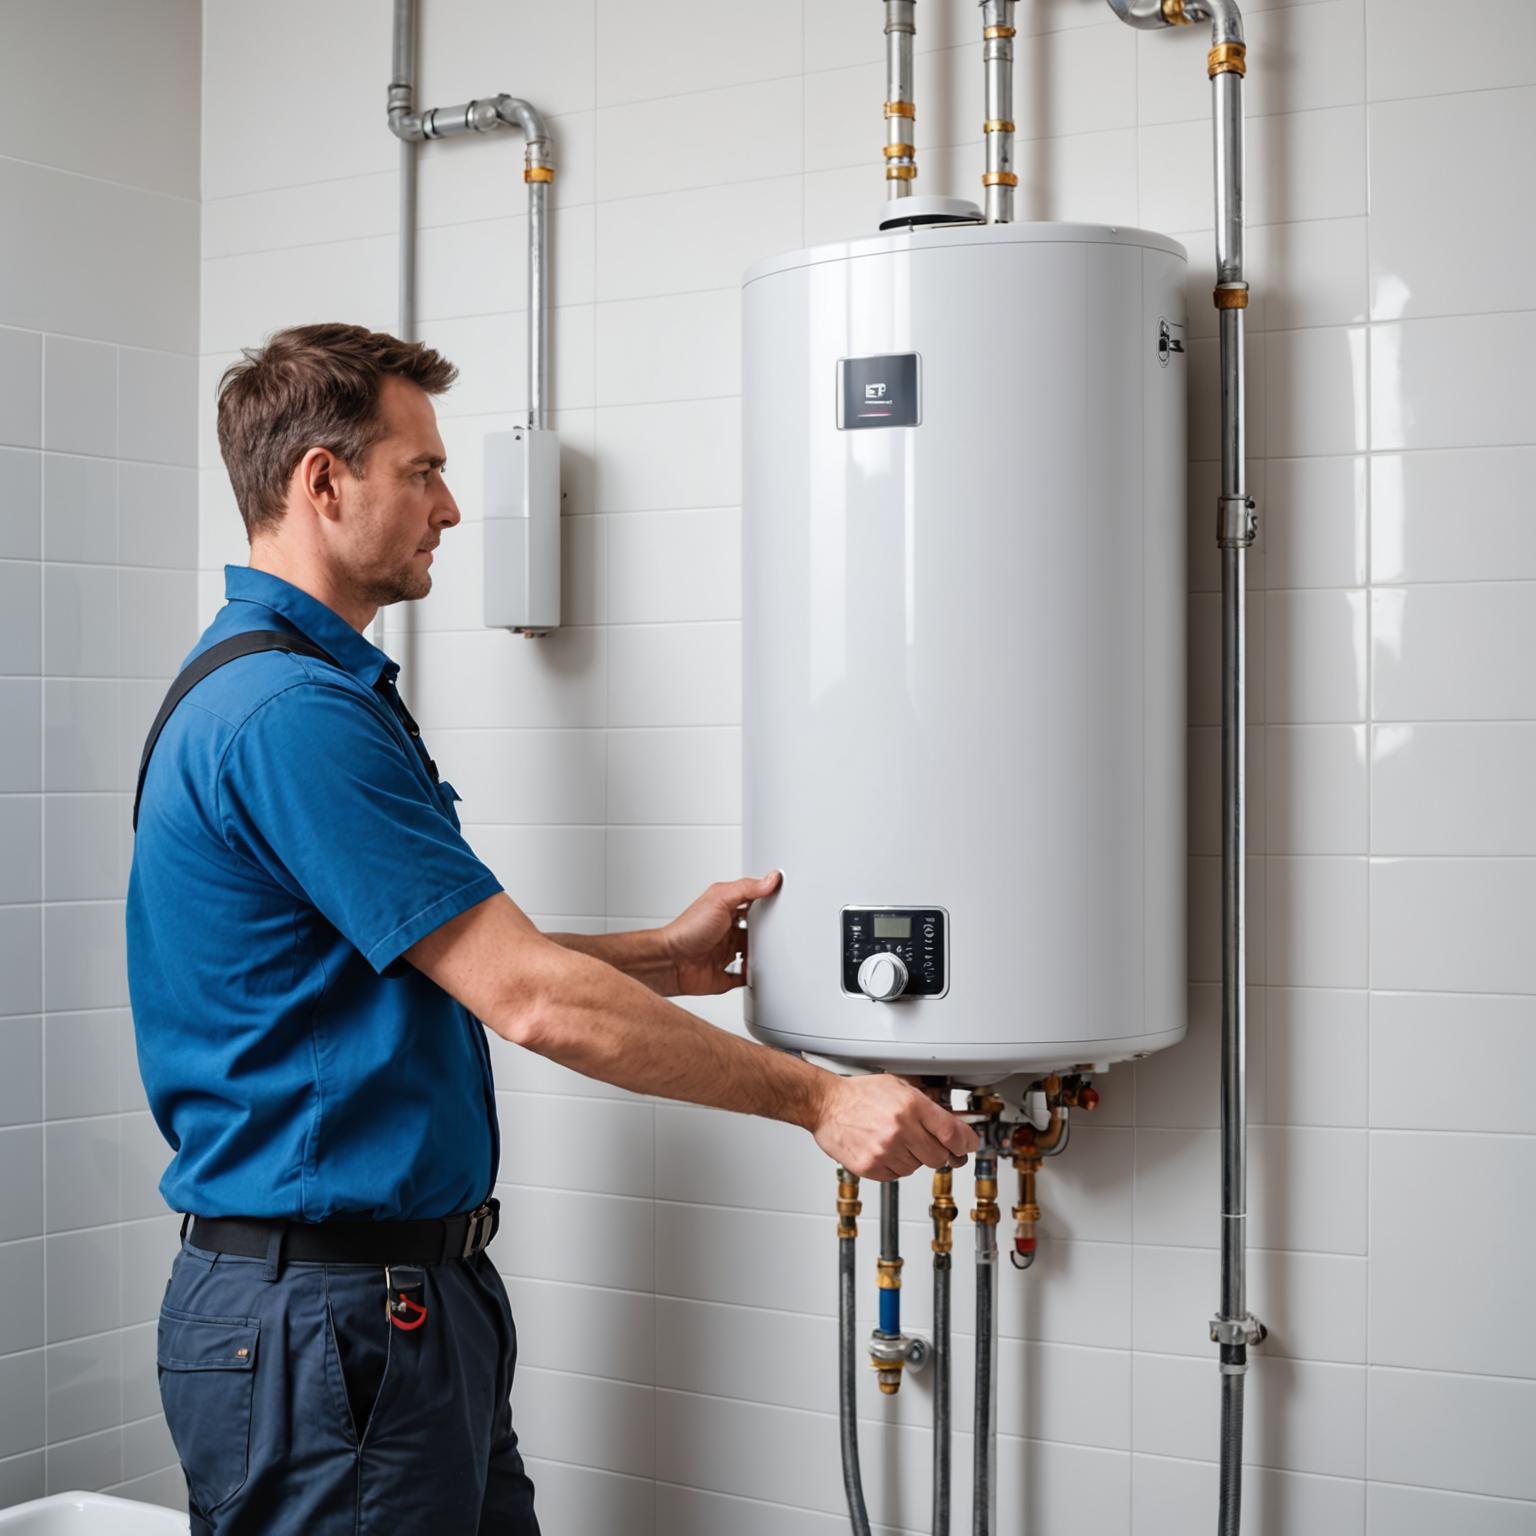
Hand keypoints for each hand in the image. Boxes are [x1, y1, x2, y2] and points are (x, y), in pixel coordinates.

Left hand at [660, 871, 781, 996]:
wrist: (670, 962)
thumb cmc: (687, 930)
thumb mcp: (719, 899)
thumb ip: (747, 888)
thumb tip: (771, 878)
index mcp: (725, 910)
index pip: (750, 902)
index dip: (765, 899)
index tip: (782, 898)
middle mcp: (725, 931)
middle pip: (753, 929)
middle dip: (767, 929)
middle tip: (783, 928)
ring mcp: (724, 954)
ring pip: (751, 953)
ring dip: (762, 953)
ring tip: (776, 951)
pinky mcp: (723, 976)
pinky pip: (743, 977)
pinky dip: (753, 976)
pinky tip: (761, 973)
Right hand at [811, 1074, 978, 1180]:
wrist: (826, 1105)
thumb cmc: (860, 1094)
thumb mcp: (898, 1086)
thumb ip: (926, 1104)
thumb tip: (953, 1124)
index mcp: (911, 1105)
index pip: (952, 1133)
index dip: (966, 1142)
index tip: (969, 1145)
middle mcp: (900, 1129)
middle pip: (939, 1156)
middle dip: (939, 1151)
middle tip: (928, 1143)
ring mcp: (885, 1150)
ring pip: (918, 1167)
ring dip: (913, 1157)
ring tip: (895, 1140)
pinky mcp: (872, 1167)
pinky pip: (897, 1175)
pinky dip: (895, 1165)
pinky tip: (883, 1148)